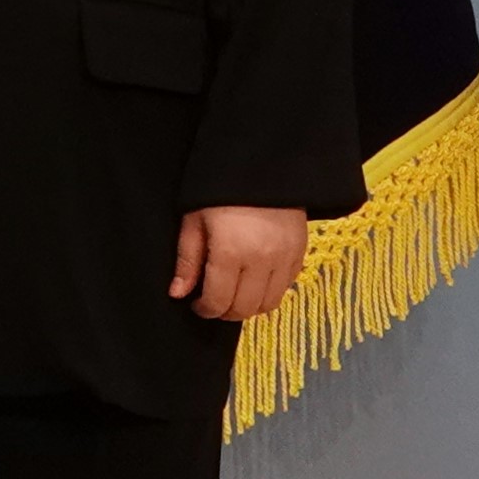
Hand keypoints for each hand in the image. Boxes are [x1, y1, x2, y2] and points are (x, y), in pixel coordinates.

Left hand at [171, 204, 307, 321]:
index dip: (205, 309)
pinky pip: (286, 288)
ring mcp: (284, 259)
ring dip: (249, 307)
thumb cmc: (220, 191)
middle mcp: (261, 260)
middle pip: (244, 308)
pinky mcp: (300, 253)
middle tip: (213, 301)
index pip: (218, 300)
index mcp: (231, 252)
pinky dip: (269, 293)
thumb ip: (188, 260)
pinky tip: (254, 282)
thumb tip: (178, 293)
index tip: (196, 304)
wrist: (262, 166)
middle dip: (225, 311)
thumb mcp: (194, 221)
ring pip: (268, 304)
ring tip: (233, 294)